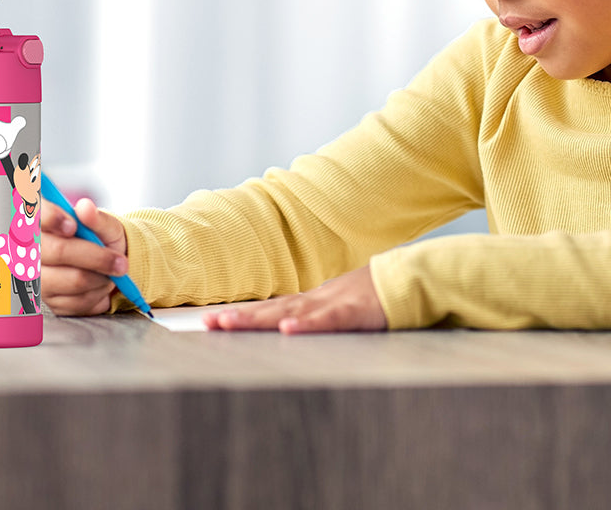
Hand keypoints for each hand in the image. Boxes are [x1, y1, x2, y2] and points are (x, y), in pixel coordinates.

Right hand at [41, 196, 128, 315]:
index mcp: (42, 222)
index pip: (35, 215)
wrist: (107, 266)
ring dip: (102, 278)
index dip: (51, 219)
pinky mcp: (49, 302)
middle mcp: (32, 251)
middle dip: (96, 257)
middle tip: (121, 261)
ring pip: (73, 280)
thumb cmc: (101, 239)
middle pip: (58, 251)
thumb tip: (85, 207)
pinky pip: (78, 302)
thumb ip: (96, 218)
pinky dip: (99, 294)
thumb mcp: (105, 225)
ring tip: (113, 272)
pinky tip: (102, 285)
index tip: (72, 226)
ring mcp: (37, 279)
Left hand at [203, 265, 387, 334]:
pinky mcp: (353, 313)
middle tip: (207, 324)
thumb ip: (314, 316)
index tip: (212, 321)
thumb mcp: (336, 307)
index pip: (269, 310)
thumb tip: (288, 326)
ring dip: (258, 320)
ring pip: (289, 314)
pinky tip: (286, 331)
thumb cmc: (371, 297)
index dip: (241, 315)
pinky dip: (306, 326)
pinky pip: (327, 321)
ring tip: (229, 324)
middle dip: (238, 318)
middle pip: (270, 311)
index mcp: (310, 302)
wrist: (403, 279)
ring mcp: (332, 304)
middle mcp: (314, 301)